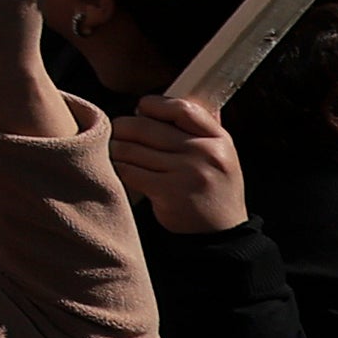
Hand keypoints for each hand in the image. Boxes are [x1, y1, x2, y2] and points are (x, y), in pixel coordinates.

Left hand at [106, 92, 249, 234]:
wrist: (222, 233)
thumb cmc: (214, 189)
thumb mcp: (219, 154)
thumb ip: (198, 128)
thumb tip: (163, 103)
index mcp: (218, 139)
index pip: (181, 107)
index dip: (153, 105)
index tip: (140, 109)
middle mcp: (204, 153)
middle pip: (146, 127)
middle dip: (124, 127)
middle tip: (117, 131)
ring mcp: (187, 173)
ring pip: (132, 149)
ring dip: (116, 149)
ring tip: (115, 150)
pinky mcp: (168, 193)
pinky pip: (129, 171)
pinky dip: (119, 168)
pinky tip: (118, 168)